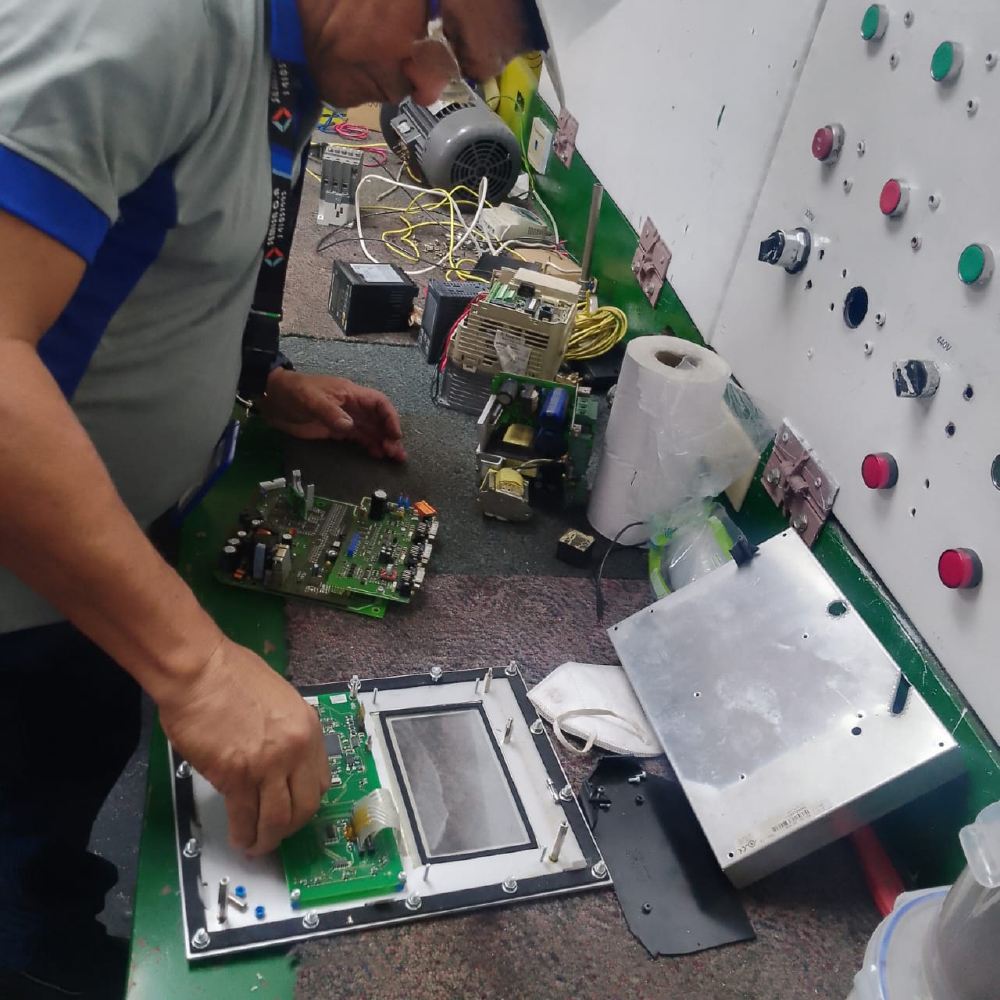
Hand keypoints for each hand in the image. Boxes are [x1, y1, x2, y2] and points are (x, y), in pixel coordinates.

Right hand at [159, 638, 330, 855]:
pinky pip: (244, 817)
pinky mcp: (235, 776)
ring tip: (255, 845)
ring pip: (277, 819)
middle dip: (290, 827)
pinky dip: (242, 833)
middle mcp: (296, 749)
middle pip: (304, 807)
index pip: (320, 780)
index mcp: (308, 728)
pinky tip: (238, 838)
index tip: (293, 808)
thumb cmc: (231, 674)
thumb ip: (284, 729)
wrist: (199, 670)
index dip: (306, 800)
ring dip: (267, 839)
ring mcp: (267, 765)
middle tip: (275, 833)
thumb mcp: (278, 698)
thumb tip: (279, 753)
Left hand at [260, 369, 406, 461]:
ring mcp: (345, 419)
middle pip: (379, 420)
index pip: (379, 403)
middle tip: (396, 453)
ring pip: (371, 431)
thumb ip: (331, 413)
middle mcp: (352, 406)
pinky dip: (369, 446)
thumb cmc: (294, 393)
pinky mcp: (336, 430)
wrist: (273, 399)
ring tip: (393, 458)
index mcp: (350, 394)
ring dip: (383, 443)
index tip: (394, 435)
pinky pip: (358, 438)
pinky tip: (377, 455)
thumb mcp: (311, 400)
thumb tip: (350, 427)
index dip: (390, 418)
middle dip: (390, 435)